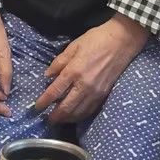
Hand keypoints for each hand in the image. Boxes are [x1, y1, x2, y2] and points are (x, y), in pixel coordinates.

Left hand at [32, 14, 148, 122]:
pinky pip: (90, 110)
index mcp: (74, 71)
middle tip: (48, 120)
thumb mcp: (74, 46)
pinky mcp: (105, 94)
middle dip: (55, 116)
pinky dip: (81, 115)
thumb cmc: (96, 39)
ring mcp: (96, 92)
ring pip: (79, 112)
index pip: (55, 91)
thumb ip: (59, 62)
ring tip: (59, 120)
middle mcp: (84, 85)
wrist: (122, 41)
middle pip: (66, 107)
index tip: (37, 107)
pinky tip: (75, 115)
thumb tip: (47, 75)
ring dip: (67, 118)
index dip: (44, 101)